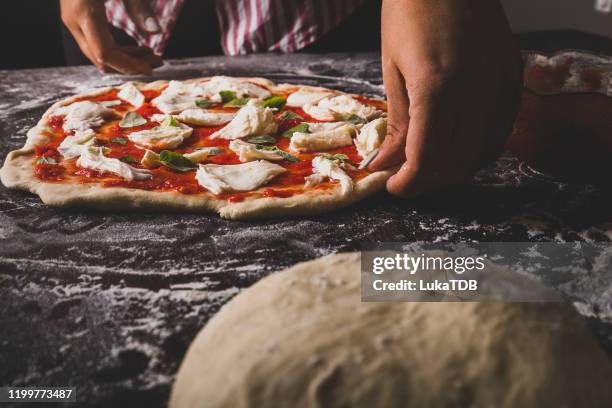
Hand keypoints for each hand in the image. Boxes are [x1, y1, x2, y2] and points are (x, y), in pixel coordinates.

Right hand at [60, 0, 162, 74]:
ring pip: (97, 54)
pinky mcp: (75, 15)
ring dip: (124, 58)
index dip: (130, 66)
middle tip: (158, 59)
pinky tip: (136, 45)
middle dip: (130, 64)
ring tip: (150, 53)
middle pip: (101, 59)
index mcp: (84, 13)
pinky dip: (116, 49)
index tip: (152, 67)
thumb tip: (156, 32)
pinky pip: (95, 42)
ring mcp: (72, 19)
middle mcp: (73, 20)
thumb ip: (139, 6)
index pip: (106, 54)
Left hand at [370, 0, 522, 196]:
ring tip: (430, 167)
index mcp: (435, 86)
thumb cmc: (409, 13)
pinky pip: (501, 129)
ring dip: (454, 170)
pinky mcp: (514, 75)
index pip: (426, 157)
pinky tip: (459, 150)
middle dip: (428, 181)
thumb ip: (397, 123)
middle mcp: (474, 89)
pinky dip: (479, 149)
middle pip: (456, 161)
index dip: (408, 182)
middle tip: (407, 180)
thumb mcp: (392, 69)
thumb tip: (387, 165)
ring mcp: (499, 82)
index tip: (393, 187)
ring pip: (482, 151)